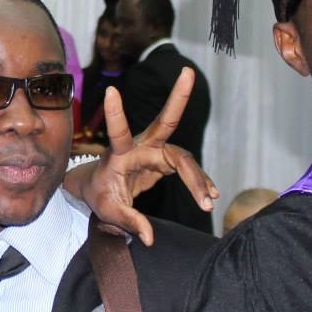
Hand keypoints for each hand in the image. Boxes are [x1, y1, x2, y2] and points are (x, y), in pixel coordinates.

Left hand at [68, 73, 218, 245]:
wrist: (102, 189)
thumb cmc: (100, 195)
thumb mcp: (109, 211)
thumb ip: (129, 222)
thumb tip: (149, 238)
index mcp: (118, 154)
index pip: (118, 133)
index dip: (116, 114)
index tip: (111, 91)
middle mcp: (139, 146)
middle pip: (164, 123)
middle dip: (177, 97)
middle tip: (188, 72)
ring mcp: (155, 150)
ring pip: (183, 157)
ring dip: (197, 178)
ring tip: (208, 201)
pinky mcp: (165, 160)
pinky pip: (187, 168)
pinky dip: (199, 182)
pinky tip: (210, 195)